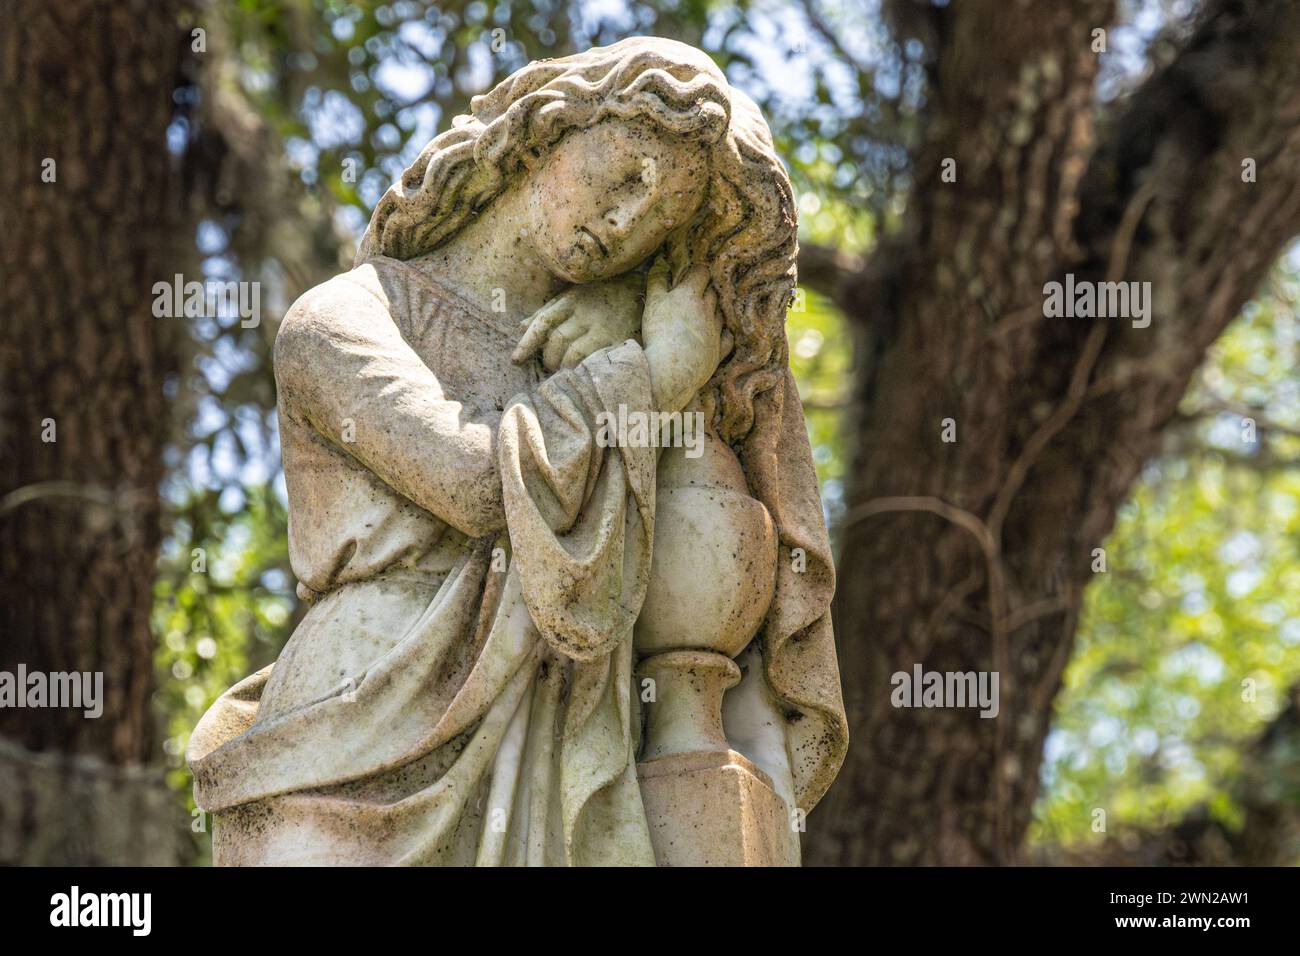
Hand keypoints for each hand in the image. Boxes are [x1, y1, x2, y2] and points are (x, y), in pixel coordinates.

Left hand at [512, 273, 642, 370]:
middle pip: (556, 341)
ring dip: (563, 367)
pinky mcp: (619, 342)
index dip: (526, 344)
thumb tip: (521, 327)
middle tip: (550, 366)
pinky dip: (583, 370)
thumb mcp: (573, 295)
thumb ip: (548, 311)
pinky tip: (580, 374)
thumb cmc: (601, 294)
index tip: (516, 361)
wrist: (641, 288)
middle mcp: (586, 314)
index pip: (542, 323)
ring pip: (573, 354)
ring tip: (564, 371)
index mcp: (571, 301)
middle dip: (548, 358)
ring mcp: (603, 329)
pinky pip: (594, 361)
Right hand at [641, 256, 720, 412]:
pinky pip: (727, 336)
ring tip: (703, 314)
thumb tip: (660, 262)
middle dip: (706, 289)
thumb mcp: (653, 303)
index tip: (693, 273)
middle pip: (712, 292)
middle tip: (696, 293)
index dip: (698, 271)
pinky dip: (723, 332)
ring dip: (713, 310)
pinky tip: (718, 333)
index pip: (701, 272)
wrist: (671, 370)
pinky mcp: (719, 350)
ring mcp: (716, 330)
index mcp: (690, 294)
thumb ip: (657, 280)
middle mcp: (707, 309)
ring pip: (720, 312)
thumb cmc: (659, 333)